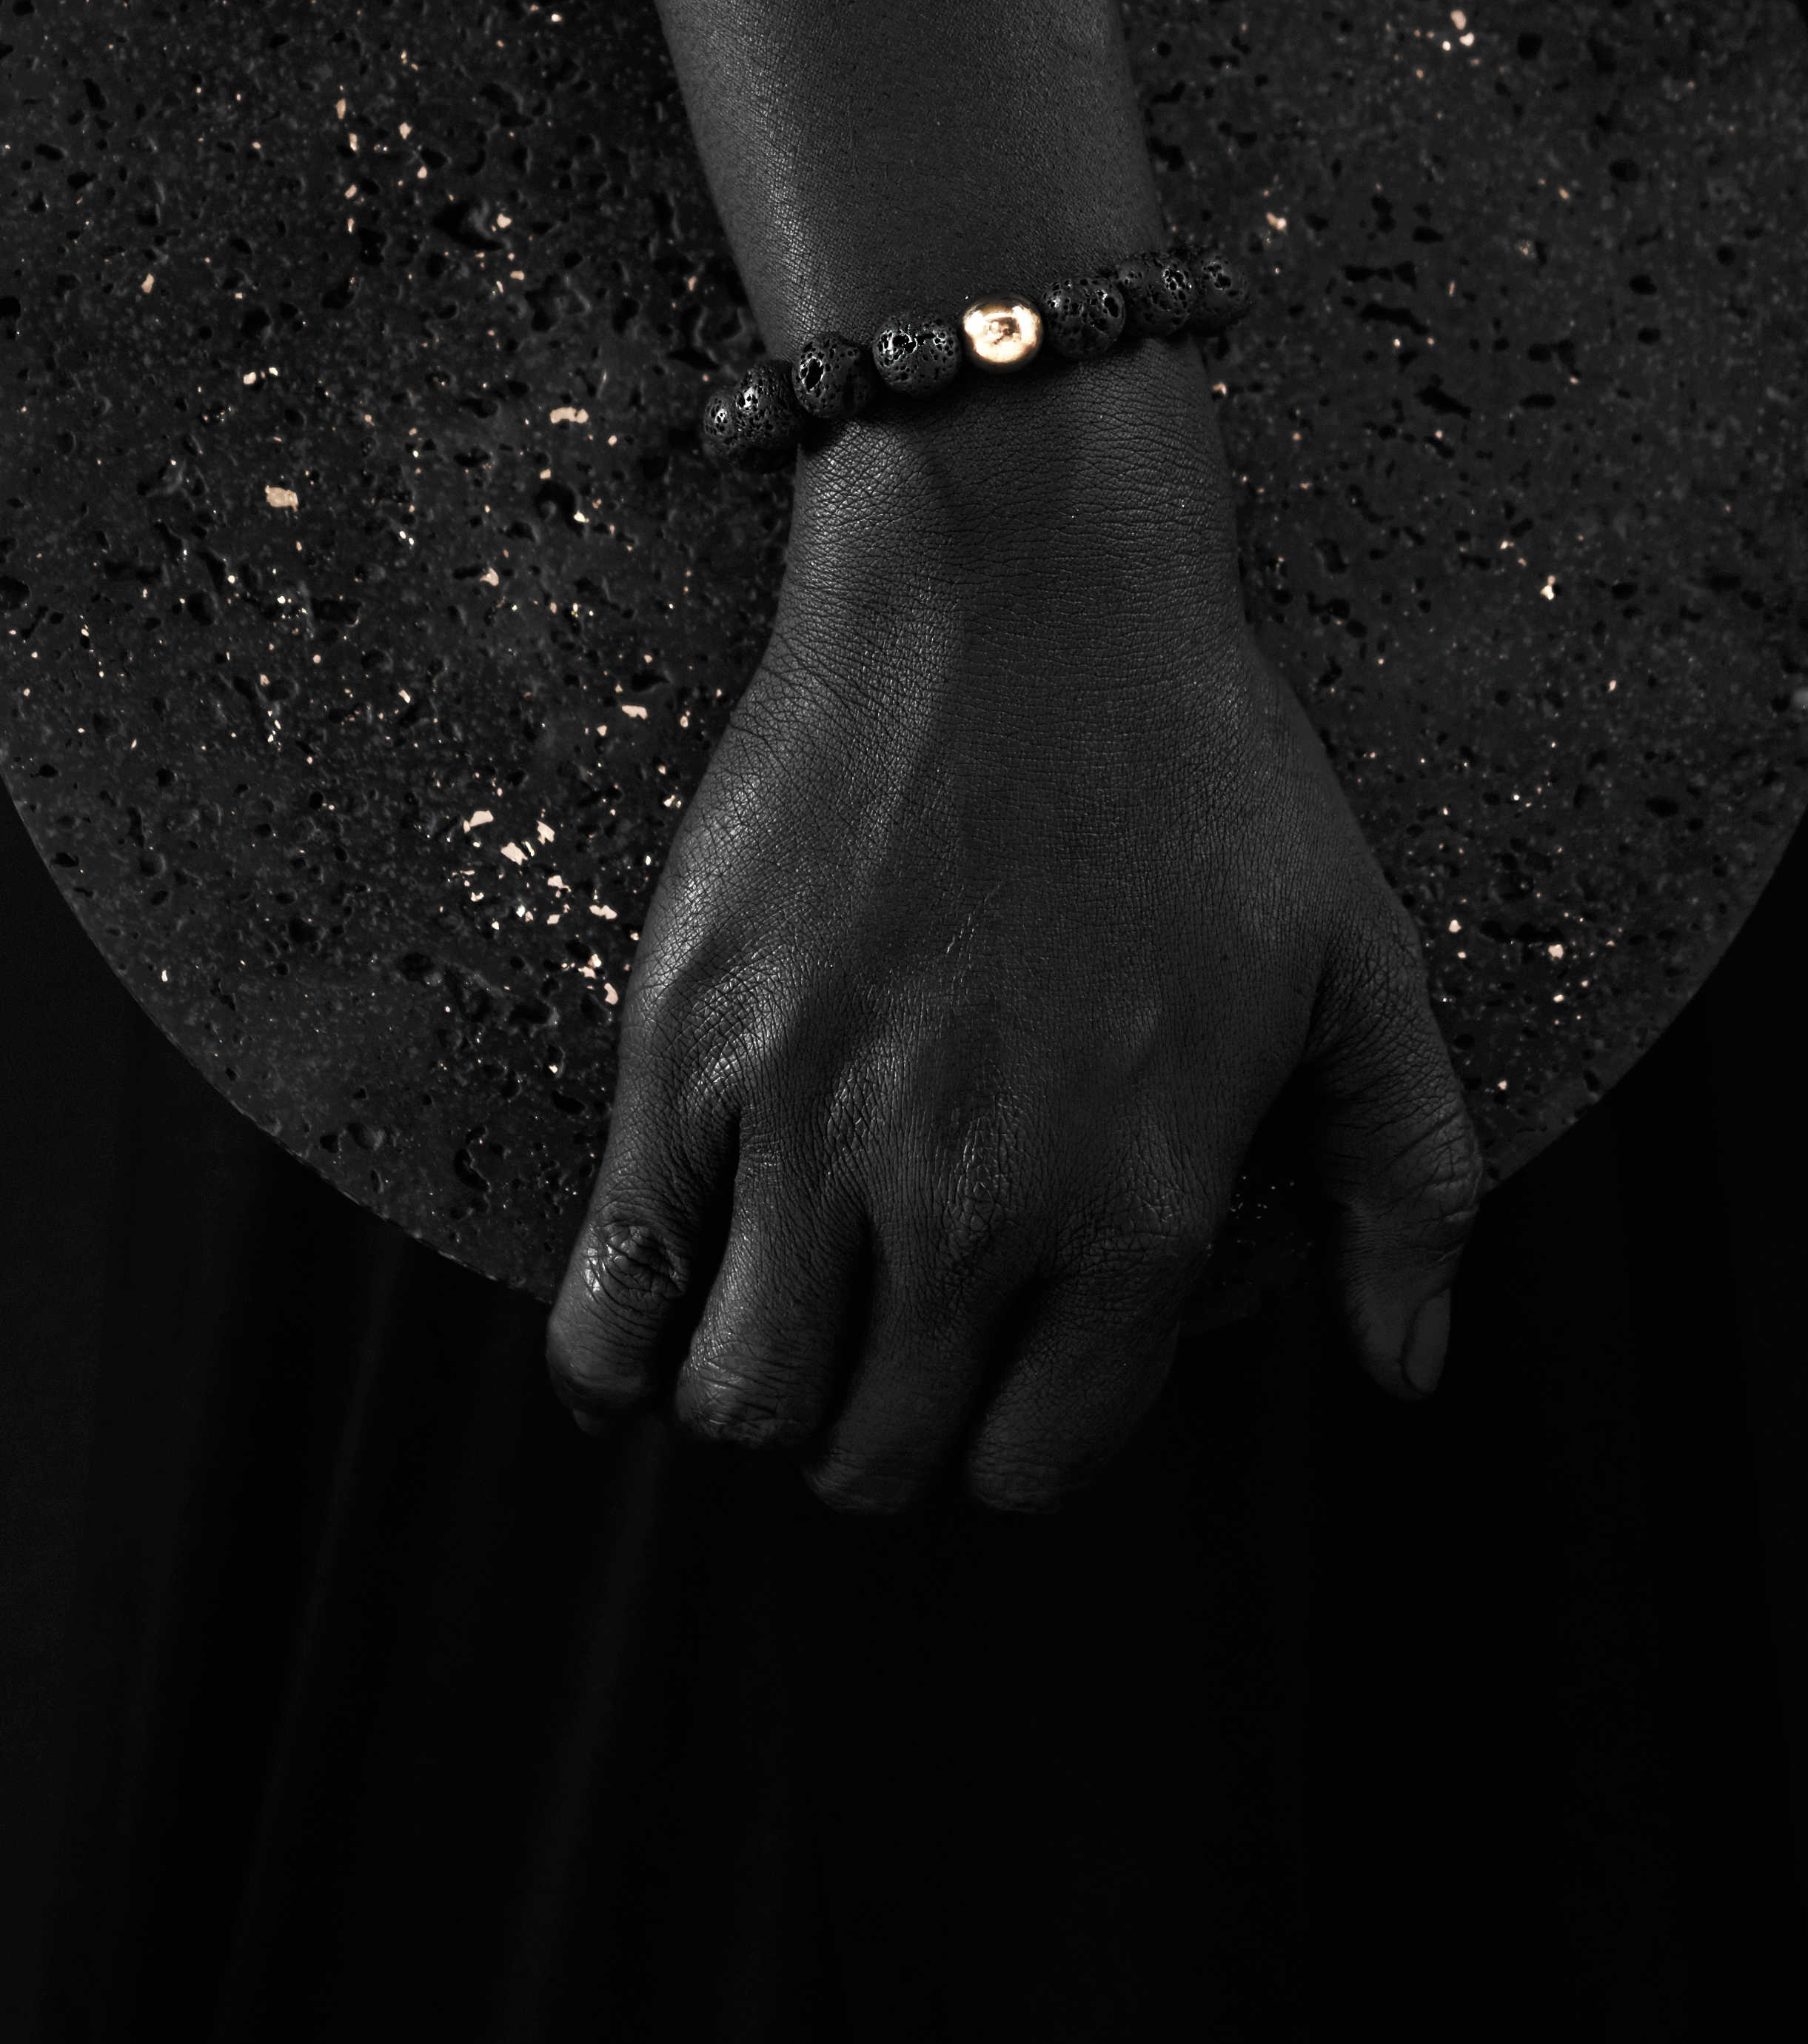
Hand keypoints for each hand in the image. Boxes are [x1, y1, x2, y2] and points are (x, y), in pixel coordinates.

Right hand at [546, 349, 1484, 1513]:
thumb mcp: (1360, 966)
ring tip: (791, 1315)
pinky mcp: (688, 1049)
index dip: (1021, 1434)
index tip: (1007, 1367)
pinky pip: (609, 1297)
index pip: (1042, 1459)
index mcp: (1138, 1206)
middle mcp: (972, 1203)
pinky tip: (641, 1336)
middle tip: (897, 1338)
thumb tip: (1409, 1370)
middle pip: (884, 1456)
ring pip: (747, 1407)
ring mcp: (814, 1129)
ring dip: (767, 1397)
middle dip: (892, 1429)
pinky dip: (608, 1360)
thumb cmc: (1200, 762)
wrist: (1016, 583)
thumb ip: (1408, 1184)